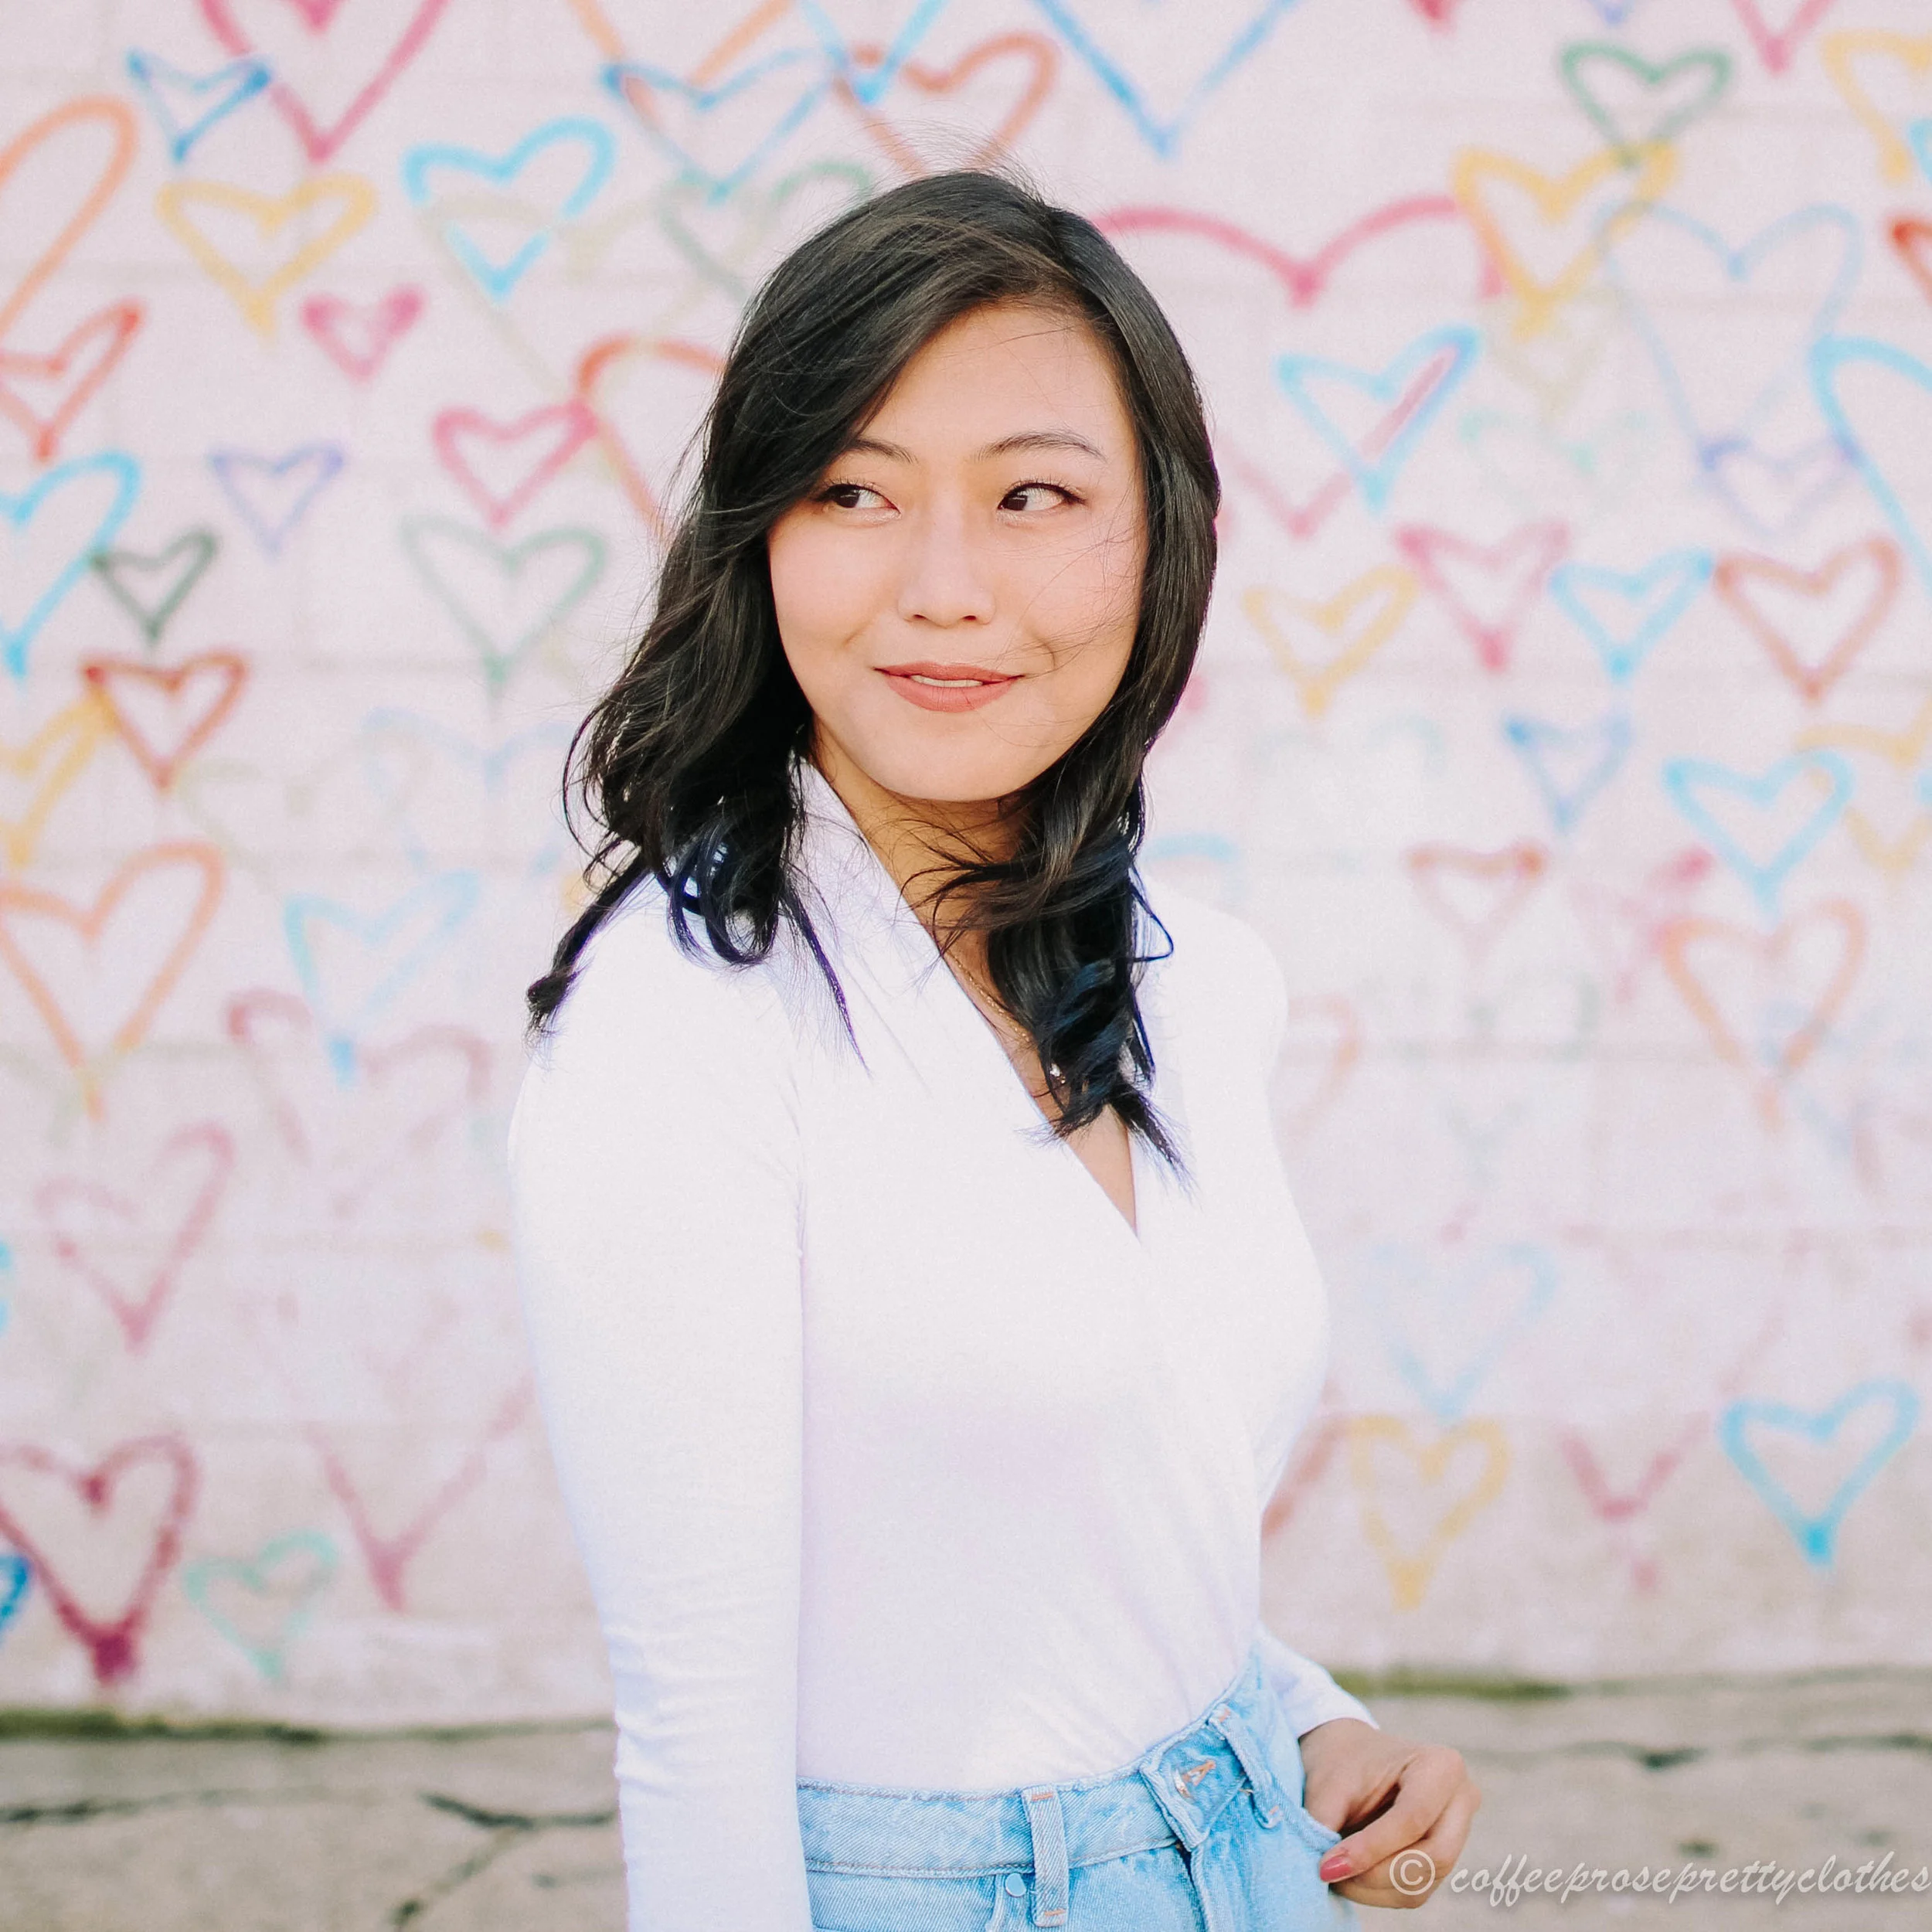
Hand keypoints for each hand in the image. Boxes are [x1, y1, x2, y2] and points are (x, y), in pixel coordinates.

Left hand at [1294, 1717, 1478, 1907]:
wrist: (1350, 1757)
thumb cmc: (1341, 1762)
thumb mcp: (1327, 1784)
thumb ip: (1325, 1824)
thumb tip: (1325, 1871)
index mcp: (1440, 1765)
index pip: (1414, 1818)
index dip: (1370, 1848)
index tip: (1327, 1865)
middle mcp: (1460, 1800)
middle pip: (1434, 1856)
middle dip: (1377, 1872)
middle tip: (1332, 1872)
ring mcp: (1457, 1834)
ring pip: (1423, 1882)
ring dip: (1372, 1888)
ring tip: (1333, 1872)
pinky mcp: (1442, 1862)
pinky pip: (1415, 1893)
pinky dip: (1378, 1893)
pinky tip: (1350, 1876)